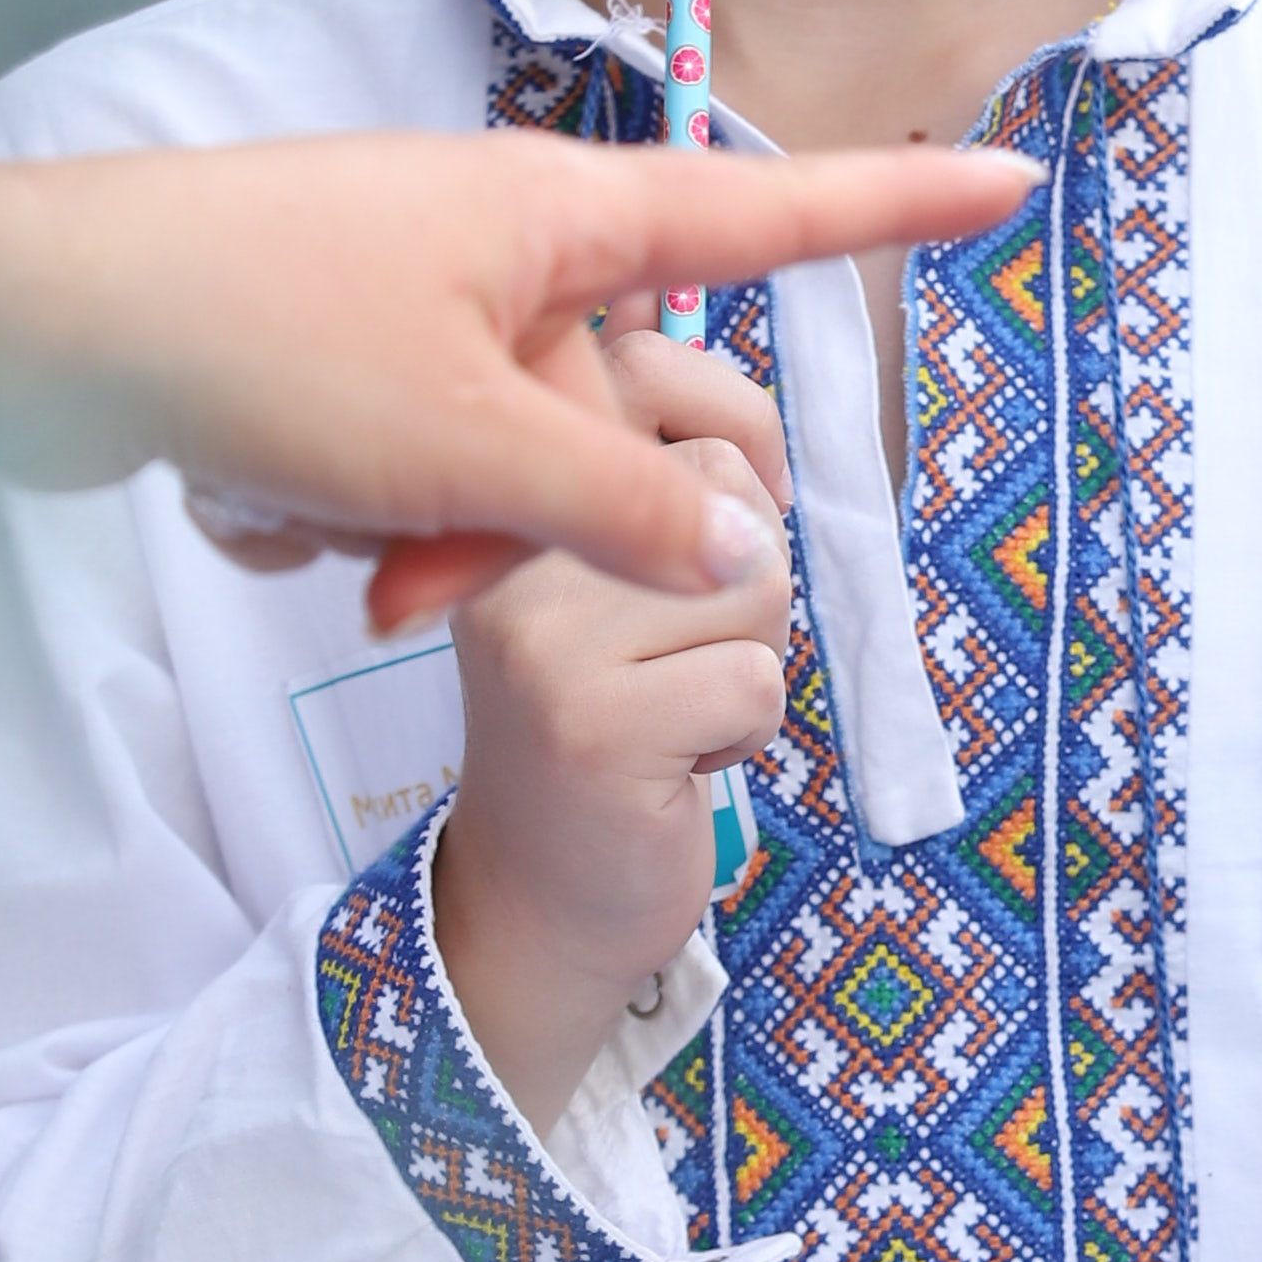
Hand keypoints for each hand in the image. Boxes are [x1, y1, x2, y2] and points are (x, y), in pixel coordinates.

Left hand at [0, 123, 1024, 620]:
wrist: (32, 326)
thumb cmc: (262, 340)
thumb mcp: (471, 448)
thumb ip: (624, 502)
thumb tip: (743, 533)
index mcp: (565, 218)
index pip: (774, 210)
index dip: (897, 207)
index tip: (1014, 180)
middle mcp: (508, 244)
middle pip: (614, 408)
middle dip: (536, 520)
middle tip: (429, 580)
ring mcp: (419, 297)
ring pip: (503, 460)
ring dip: (429, 534)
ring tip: (329, 550)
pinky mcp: (338, 354)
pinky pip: (407, 466)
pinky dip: (347, 512)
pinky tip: (261, 508)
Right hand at [430, 339, 793, 1126]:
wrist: (536, 899)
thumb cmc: (607, 725)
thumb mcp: (607, 580)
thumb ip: (652, 479)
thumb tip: (709, 362)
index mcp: (510, 495)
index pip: (642, 363)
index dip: (735, 419)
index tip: (747, 495)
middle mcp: (506, 552)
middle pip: (727, 489)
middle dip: (744, 580)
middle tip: (672, 655)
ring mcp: (545, 639)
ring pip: (754, 585)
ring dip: (746, 659)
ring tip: (669, 706)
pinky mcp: (596, 724)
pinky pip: (754, 680)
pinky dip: (743, 734)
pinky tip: (673, 766)